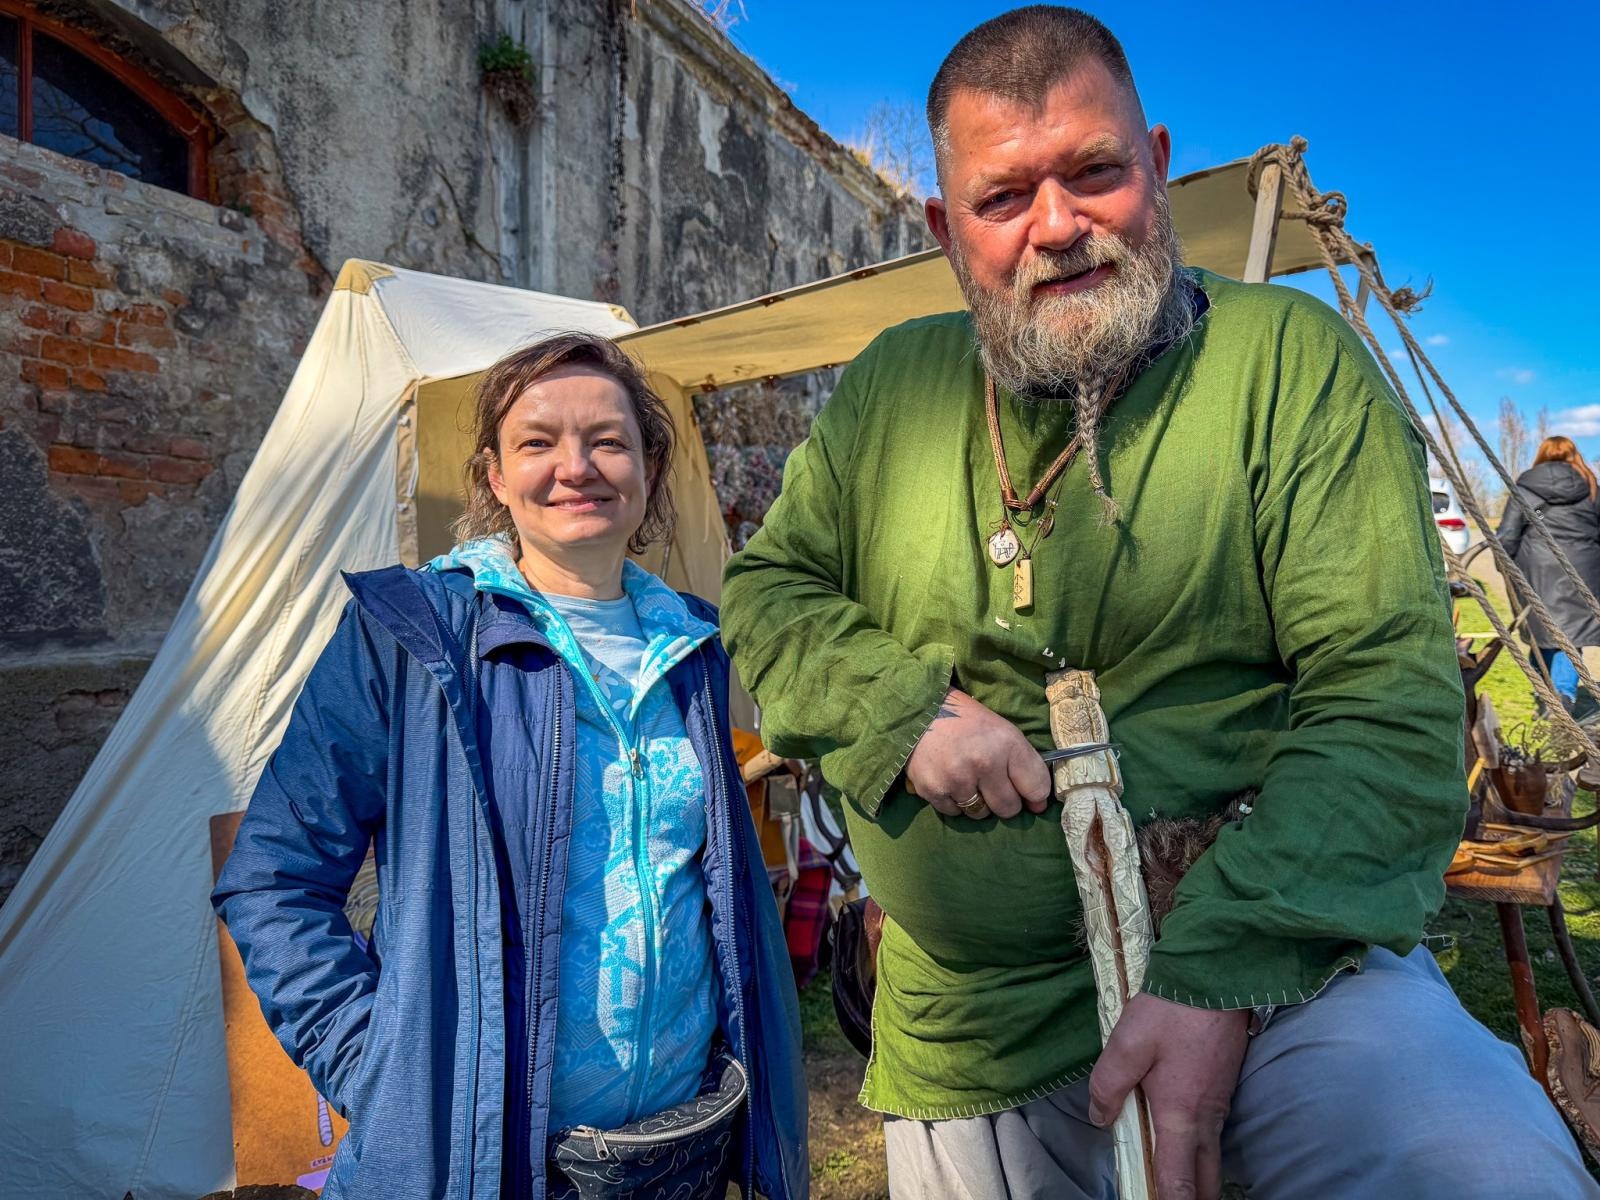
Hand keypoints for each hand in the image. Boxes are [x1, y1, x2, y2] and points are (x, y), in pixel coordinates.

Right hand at [904, 688, 1051, 818]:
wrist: (919, 710)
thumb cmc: (967, 721)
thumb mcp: (1002, 730)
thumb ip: (1022, 763)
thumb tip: (1036, 803)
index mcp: (1007, 743)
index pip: (1036, 787)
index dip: (1036, 796)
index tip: (1030, 798)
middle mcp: (984, 763)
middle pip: (1009, 808)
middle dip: (1005, 802)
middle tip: (994, 786)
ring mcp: (957, 779)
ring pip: (981, 813)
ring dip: (978, 802)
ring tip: (968, 779)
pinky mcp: (933, 790)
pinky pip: (954, 813)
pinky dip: (954, 801)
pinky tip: (949, 780)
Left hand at [1088, 993, 1248, 1199]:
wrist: (1216, 977)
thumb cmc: (1172, 1010)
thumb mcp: (1128, 1042)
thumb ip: (1109, 1084)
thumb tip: (1100, 1118)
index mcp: (1181, 1116)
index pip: (1179, 1183)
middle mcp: (1206, 1120)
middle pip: (1205, 1182)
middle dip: (1189, 1199)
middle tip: (1164, 1197)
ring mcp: (1219, 1105)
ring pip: (1211, 1159)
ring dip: (1194, 1177)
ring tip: (1167, 1179)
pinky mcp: (1222, 1089)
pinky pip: (1212, 1135)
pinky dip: (1198, 1151)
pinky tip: (1178, 1141)